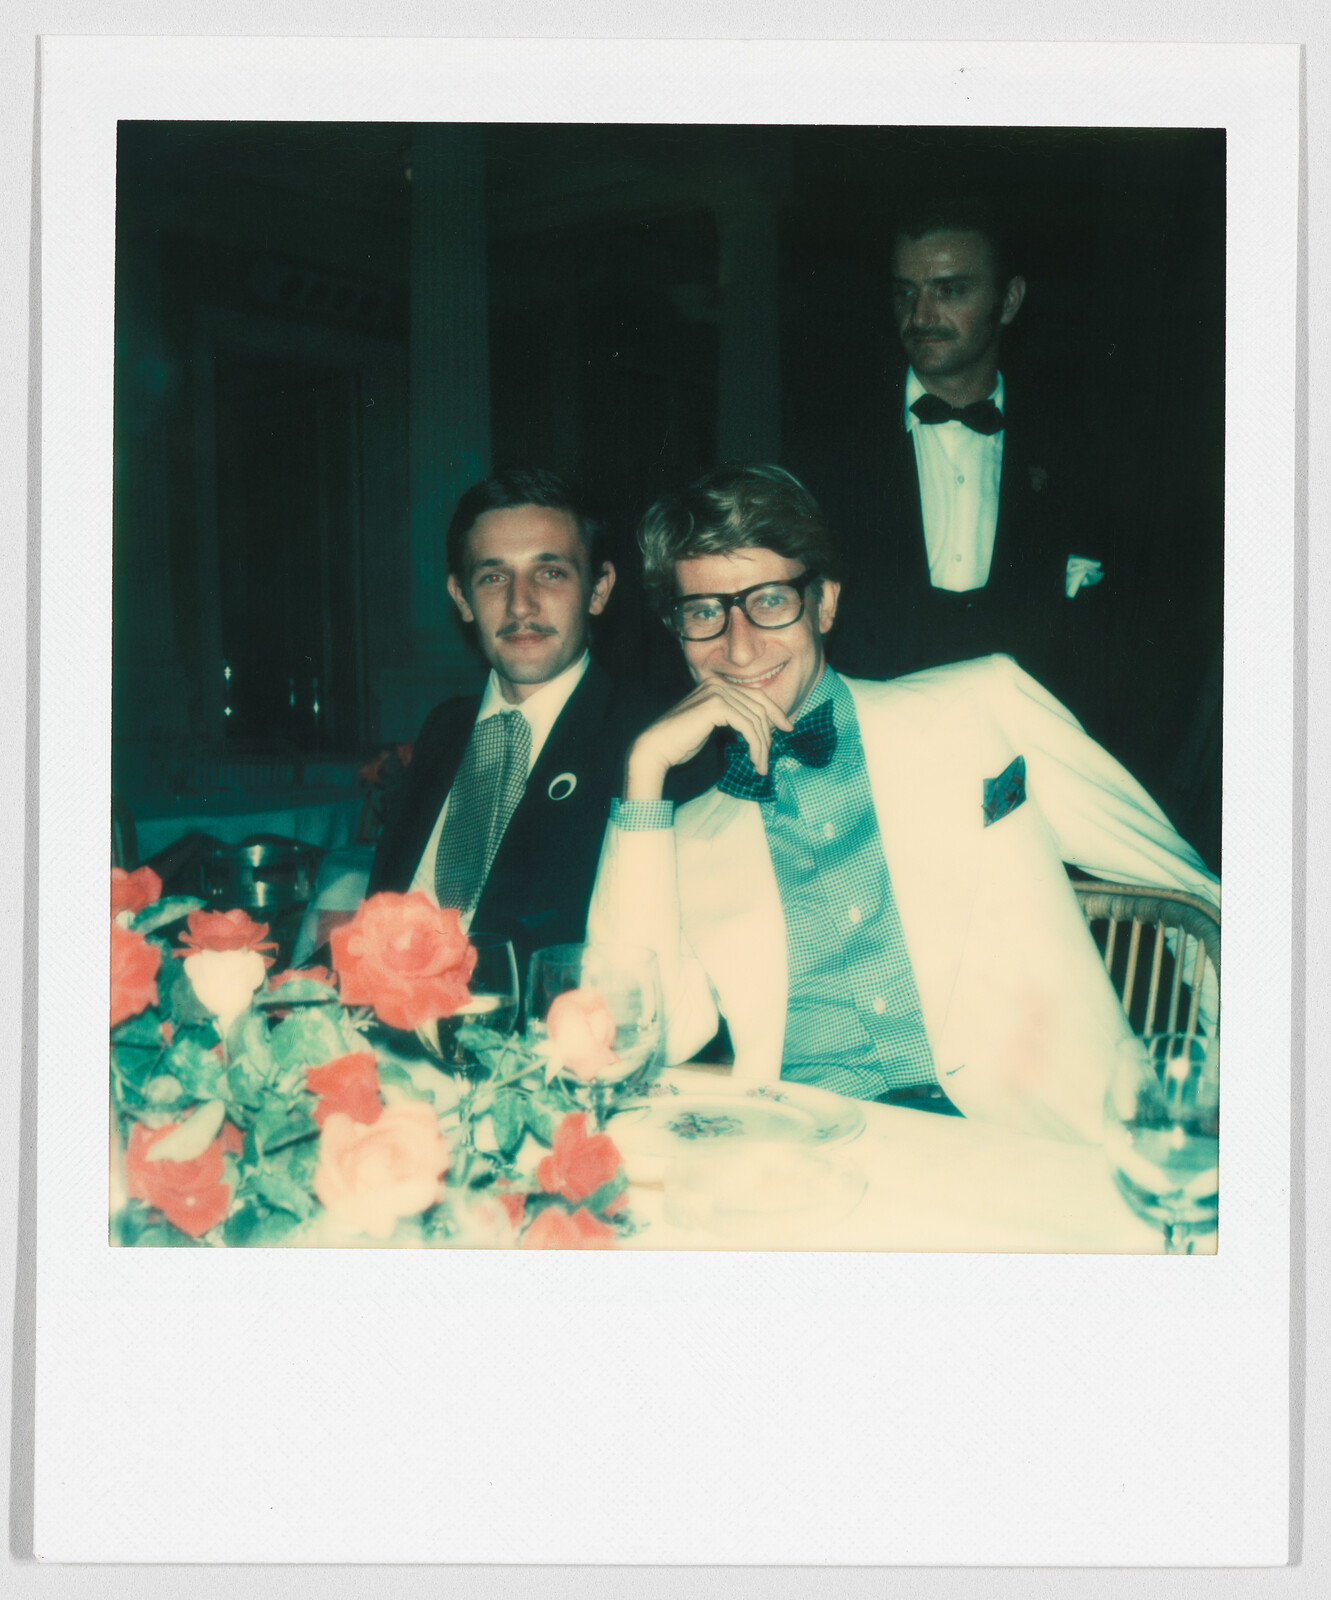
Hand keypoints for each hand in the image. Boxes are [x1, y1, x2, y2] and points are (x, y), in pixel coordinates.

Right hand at [624, 679, 793, 800]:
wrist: (656, 748)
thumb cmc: (681, 742)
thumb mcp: (711, 725)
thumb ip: (732, 717)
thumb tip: (760, 725)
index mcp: (716, 684)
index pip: (755, 694)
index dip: (775, 711)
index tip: (787, 728)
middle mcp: (717, 684)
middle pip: (759, 706)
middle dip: (770, 733)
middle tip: (769, 757)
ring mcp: (716, 692)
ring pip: (755, 719)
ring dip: (762, 746)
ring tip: (760, 766)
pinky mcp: (716, 706)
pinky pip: (747, 726)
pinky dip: (755, 745)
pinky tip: (753, 760)